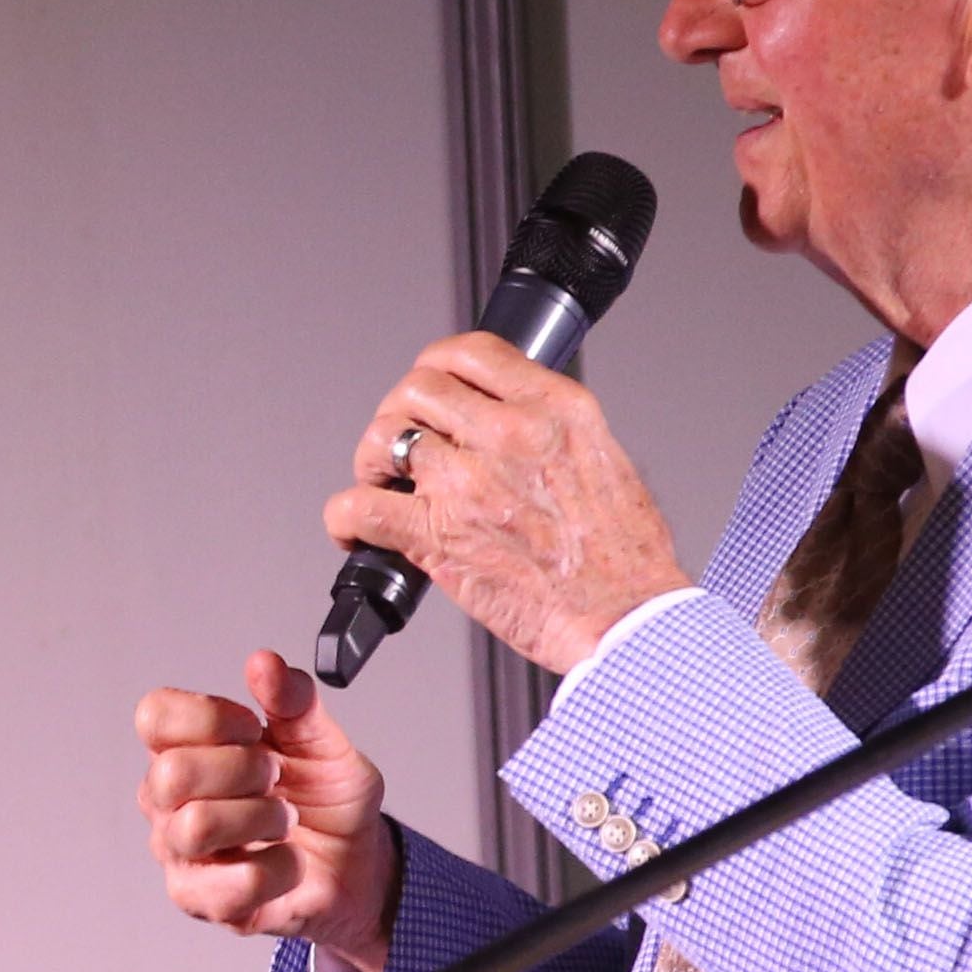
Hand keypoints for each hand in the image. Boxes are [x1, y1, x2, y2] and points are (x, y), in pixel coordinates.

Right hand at [137, 649, 398, 971]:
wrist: (357, 866)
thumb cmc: (326, 803)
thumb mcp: (322, 740)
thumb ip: (294, 699)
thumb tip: (265, 664)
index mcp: (185, 749)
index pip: (154, 716)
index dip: (209, 717)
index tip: (253, 727)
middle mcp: (169, 801)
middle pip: (171, 773)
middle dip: (243, 770)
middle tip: (275, 778)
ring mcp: (181, 854)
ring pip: (195, 827)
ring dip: (261, 818)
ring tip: (285, 821)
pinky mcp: (203, 902)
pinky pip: (233, 884)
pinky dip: (279, 867)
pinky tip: (288, 861)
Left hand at [329, 332, 689, 673]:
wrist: (626, 619)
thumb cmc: (625, 558)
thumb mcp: (606, 458)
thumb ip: (551, 431)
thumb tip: (507, 425)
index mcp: (555, 409)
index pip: (470, 352)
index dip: (435, 366)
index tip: (430, 390)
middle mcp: (509, 434)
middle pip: (417, 388)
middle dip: (400, 414)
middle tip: (404, 446)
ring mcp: (468, 482)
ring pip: (383, 437)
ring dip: (371, 461)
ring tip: (382, 486)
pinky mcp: (437, 535)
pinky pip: (359, 507)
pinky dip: (344, 519)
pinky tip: (355, 531)